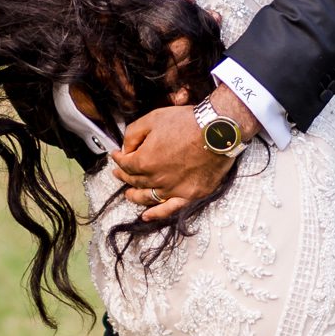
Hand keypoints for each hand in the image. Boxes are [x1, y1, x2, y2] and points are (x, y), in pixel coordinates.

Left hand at [113, 87, 254, 220]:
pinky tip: (147, 216)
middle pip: (134, 181)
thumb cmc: (188, 123)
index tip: (117, 154)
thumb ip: (133, 134)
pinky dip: (156, 214)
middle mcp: (156, 179)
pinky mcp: (190, 195)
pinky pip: (169, 209)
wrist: (218, 131)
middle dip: (124, 175)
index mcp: (144, 161)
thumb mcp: (153, 119)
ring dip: (135, 196)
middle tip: (119, 172)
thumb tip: (125, 148)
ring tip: (129, 194)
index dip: (118, 158)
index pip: (125, 163)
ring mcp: (173, 189)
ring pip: (147, 197)